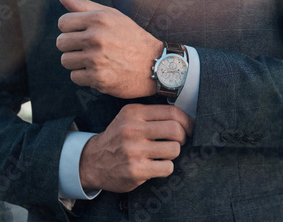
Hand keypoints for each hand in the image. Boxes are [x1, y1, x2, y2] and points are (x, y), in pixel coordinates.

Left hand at [56, 0, 160, 97]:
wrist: (155, 63)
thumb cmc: (132, 37)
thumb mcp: (113, 16)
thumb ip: (84, 5)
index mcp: (99, 19)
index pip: (63, 22)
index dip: (71, 29)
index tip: (83, 33)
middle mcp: (97, 37)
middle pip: (61, 42)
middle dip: (72, 46)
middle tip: (90, 48)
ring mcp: (97, 58)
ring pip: (66, 61)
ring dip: (78, 62)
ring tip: (96, 60)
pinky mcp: (98, 78)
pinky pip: (75, 77)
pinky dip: (85, 76)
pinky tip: (100, 71)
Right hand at [79, 103, 194, 191]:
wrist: (92, 161)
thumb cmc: (118, 138)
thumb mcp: (130, 118)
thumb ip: (153, 115)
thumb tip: (186, 119)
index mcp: (134, 113)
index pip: (172, 112)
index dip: (187, 121)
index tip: (190, 128)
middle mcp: (133, 130)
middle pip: (176, 130)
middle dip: (183, 137)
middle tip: (178, 142)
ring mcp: (133, 151)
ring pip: (174, 149)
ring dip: (173, 153)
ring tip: (163, 154)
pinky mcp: (136, 170)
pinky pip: (167, 167)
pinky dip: (166, 167)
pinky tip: (156, 166)